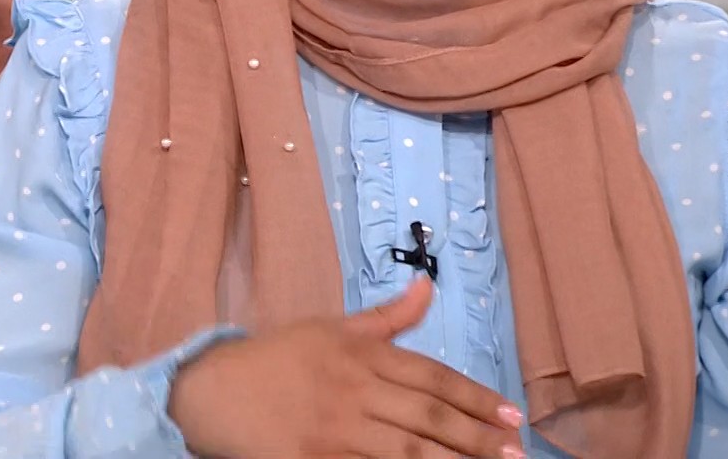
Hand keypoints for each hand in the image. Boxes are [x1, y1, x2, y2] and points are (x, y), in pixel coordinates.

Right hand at [169, 282, 527, 458]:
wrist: (211, 390)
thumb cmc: (275, 359)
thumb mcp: (330, 328)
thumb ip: (385, 316)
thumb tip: (428, 286)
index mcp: (360, 353)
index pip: (431, 375)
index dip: (474, 395)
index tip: (510, 414)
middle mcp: (354, 389)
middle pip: (428, 417)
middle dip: (477, 437)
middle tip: (516, 452)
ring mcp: (335, 430)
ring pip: (407, 451)